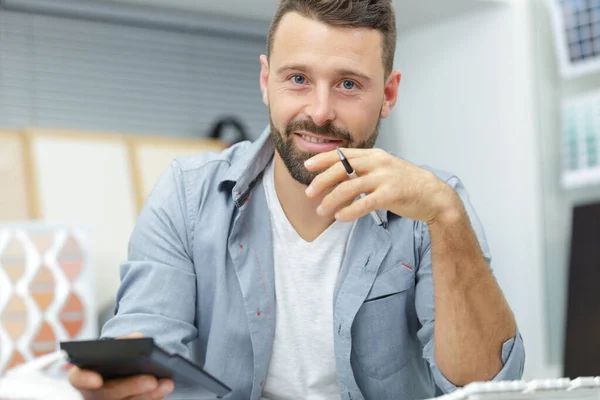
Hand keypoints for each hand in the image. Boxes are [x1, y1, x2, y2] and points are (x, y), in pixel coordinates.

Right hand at [68, 332, 173, 399]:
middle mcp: (93, 394)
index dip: (85, 380)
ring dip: (148, 396)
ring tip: (167, 384)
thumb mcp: (117, 347)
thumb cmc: (115, 358)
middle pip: (109, 394)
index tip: (97, 380)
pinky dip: (153, 399)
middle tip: (151, 380)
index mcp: (84, 375)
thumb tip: (138, 338)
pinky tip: (165, 390)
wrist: (120, 370)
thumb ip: (124, 340)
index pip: (78, 379)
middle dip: (131, 386)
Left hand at [304, 148, 459, 223]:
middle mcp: (378, 163)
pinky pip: (364, 203)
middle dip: (322, 180)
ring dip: (332, 199)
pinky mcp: (391, 195)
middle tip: (309, 192)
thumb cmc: (405, 183)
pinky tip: (340, 217)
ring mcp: (385, 178)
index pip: (343, 154)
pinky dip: (349, 210)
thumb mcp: (384, 169)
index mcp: (375, 155)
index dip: (323, 159)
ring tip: (321, 209)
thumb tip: (337, 175)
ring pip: (349, 187)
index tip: (307, 165)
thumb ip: (363, 169)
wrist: (433, 195)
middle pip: (342, 169)